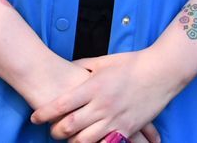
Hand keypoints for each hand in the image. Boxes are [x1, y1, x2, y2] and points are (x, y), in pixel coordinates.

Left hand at [30, 49, 180, 141]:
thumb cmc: (132, 63)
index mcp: (93, 87)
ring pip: (85, 141)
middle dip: (55, 131)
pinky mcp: (127, 129)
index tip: (35, 117)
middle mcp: (101, 105)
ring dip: (72, 142)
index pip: (61, 104)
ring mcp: (115, 119)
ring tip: (69, 138)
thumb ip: (83, 67)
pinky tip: (91, 142)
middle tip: (51, 130)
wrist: (161, 71)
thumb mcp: (103, 61)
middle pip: (69, 126)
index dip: (44, 113)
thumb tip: (68, 69)